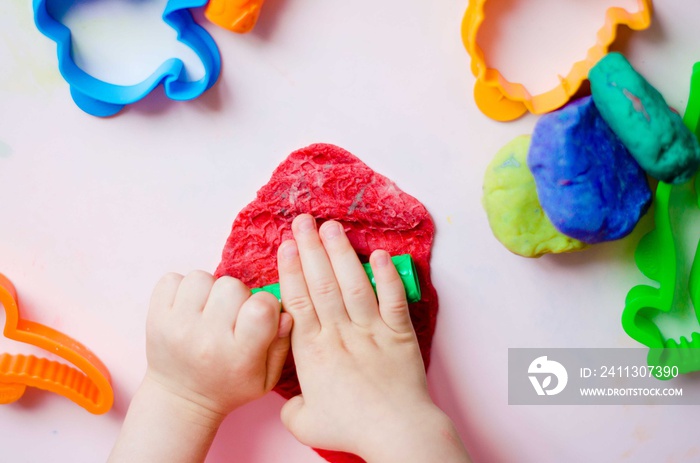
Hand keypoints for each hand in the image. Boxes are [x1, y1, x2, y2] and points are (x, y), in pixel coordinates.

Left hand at [144, 270, 291, 418]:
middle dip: (236, 295)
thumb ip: (280, 344)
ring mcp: (178, 328)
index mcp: (240, 356)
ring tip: (208, 310)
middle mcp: (207, 340)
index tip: (259, 316)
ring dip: (209, 289)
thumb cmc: (229, 385)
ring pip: (201, 277)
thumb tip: (284, 312)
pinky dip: (181, 287)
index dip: (265, 304)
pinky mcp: (155, 318)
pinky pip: (171, 278)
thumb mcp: (265, 377)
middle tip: (231, 315)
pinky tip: (189, 307)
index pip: (261, 307)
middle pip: (231, 286)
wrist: (181, 400)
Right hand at [277, 214, 468, 461]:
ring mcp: (371, 330)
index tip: (287, 245)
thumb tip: (290, 398)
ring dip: (342, 253)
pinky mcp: (398, 333)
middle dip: (311, 249)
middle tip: (303, 220)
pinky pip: (392, 299)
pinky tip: (379, 253)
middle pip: (323, 283)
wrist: (396, 431)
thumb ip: (291, 406)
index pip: (299, 301)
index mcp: (313, 351)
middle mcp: (340, 333)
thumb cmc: (351, 428)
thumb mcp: (304, 423)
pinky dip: (387, 276)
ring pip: (353, 284)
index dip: (292, 270)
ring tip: (332, 227)